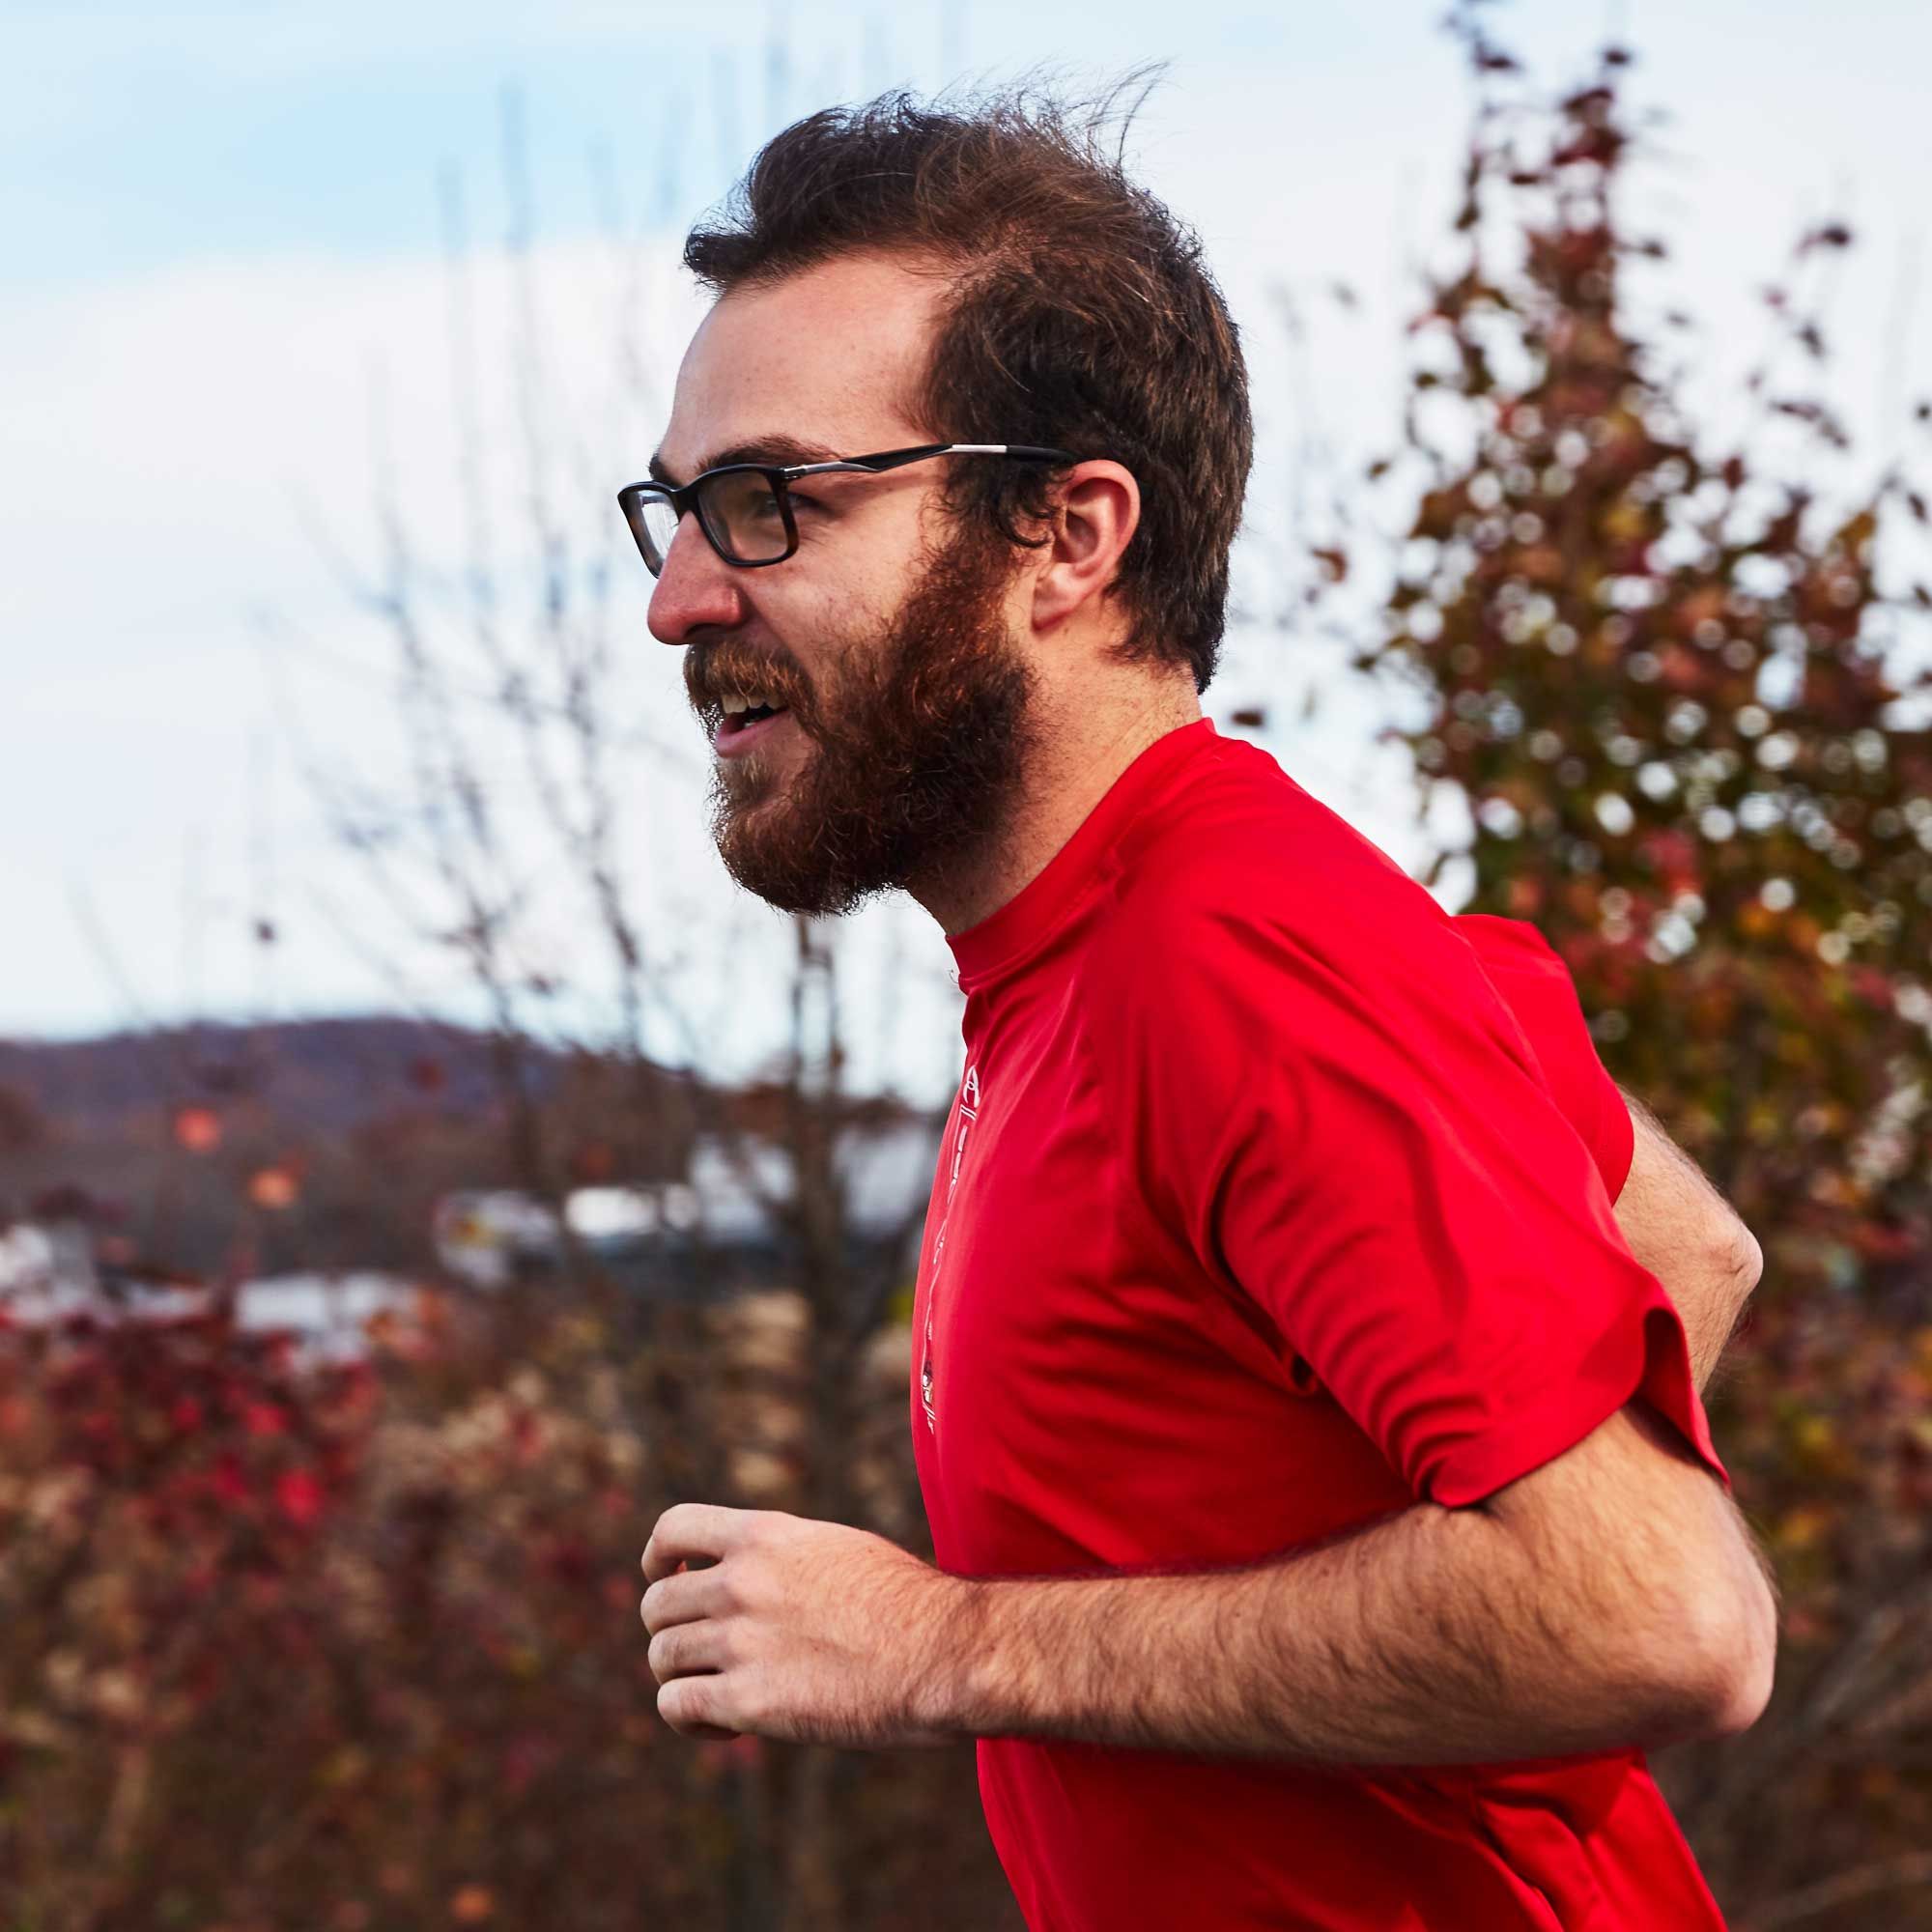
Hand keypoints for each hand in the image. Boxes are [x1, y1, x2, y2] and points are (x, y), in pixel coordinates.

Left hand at [640, 1504, 978, 1748]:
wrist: (941, 1652)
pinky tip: (724, 1725)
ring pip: (663, 1656)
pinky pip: (676, 1706)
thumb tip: (752, 1578)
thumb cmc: (907, 1606)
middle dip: (672, 1630)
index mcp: (767, 1536)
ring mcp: (741, 1640)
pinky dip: (688, 1720)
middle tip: (704, 1653)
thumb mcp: (838, 1550)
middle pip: (658, 1603)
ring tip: (719, 1693)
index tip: (668, 1576)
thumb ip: (784, 1559)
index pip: (673, 1527)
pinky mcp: (748, 1701)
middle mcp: (743, 1581)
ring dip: (682, 1676)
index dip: (659, 1557)